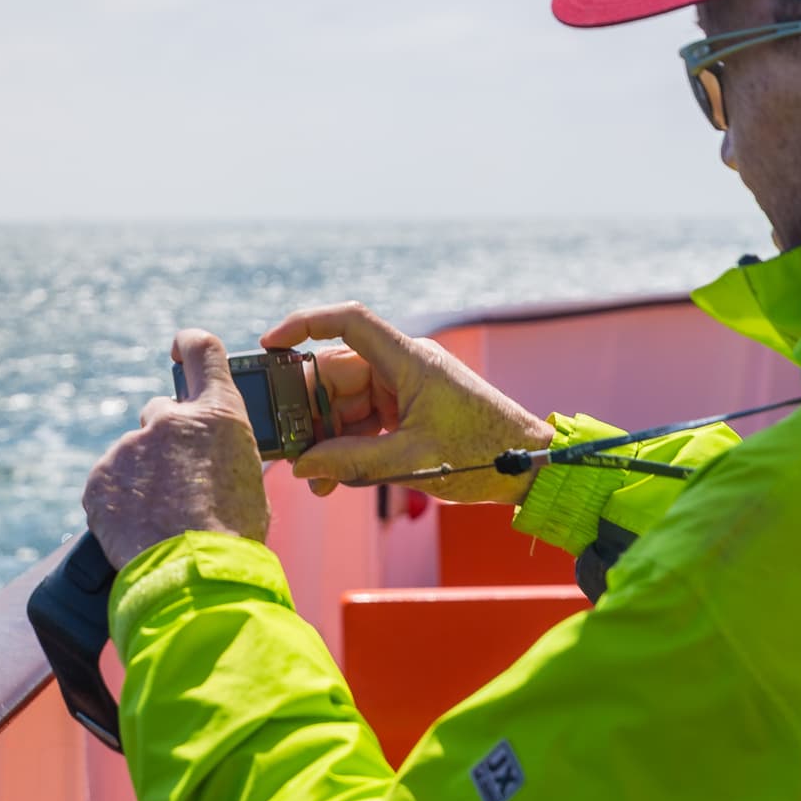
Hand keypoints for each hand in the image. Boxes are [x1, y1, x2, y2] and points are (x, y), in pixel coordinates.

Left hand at [83, 329, 271, 568]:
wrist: (193, 577)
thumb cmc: (233, 537)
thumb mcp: (248, 481)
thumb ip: (224, 452)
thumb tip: (215, 455)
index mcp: (217, 415)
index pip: (201, 350)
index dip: (188, 345)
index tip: (178, 348)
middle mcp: (169, 421)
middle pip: (160, 414)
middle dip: (166, 442)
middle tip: (178, 484)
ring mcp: (130, 448)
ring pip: (134, 455)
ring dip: (144, 478)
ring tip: (162, 518)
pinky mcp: (100, 478)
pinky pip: (109, 482)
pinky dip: (120, 501)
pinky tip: (138, 526)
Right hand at [261, 302, 554, 504]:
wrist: (531, 468)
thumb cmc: (485, 455)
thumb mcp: (411, 462)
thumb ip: (351, 462)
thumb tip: (303, 467)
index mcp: (410, 360)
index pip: (349, 322)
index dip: (304, 324)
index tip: (270, 345)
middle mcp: (404, 365)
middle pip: (336, 373)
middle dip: (310, 411)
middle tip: (289, 446)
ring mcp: (406, 387)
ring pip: (346, 402)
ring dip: (327, 438)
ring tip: (315, 478)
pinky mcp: (409, 408)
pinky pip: (364, 420)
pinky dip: (347, 445)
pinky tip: (332, 476)